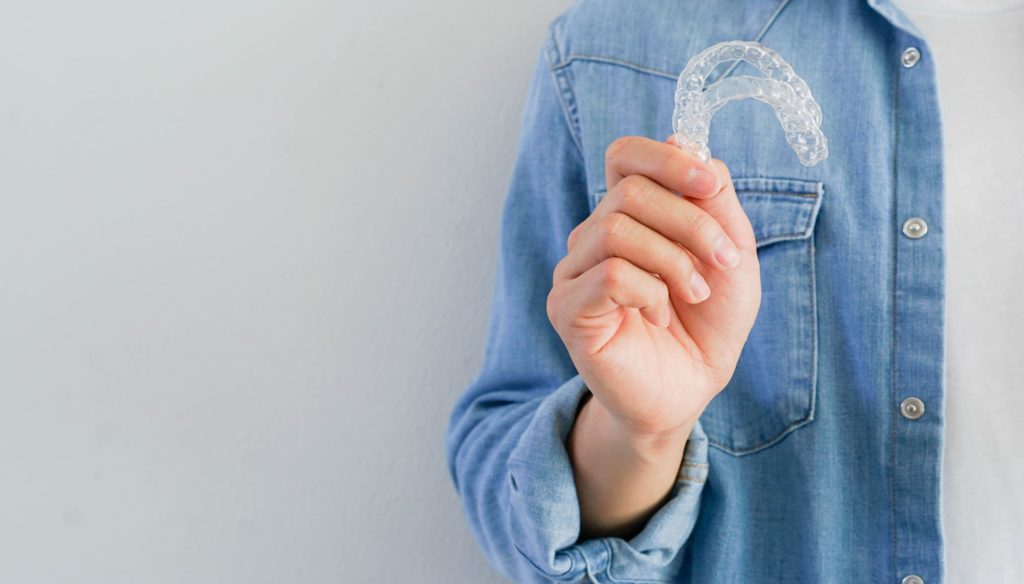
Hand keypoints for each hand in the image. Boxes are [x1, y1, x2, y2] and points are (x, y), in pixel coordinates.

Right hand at [547, 135, 760, 439]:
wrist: (691, 390)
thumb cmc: (708, 322)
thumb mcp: (731, 253)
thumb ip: (713, 198)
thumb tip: (682, 138)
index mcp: (629, 214)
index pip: (624, 155)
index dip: (666, 158)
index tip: (709, 185)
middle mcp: (594, 235)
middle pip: (629, 191)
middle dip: (691, 223)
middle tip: (723, 263)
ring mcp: (574, 271)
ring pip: (616, 229)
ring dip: (673, 260)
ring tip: (695, 294)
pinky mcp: (567, 309)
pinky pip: (608, 276)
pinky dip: (649, 292)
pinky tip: (660, 317)